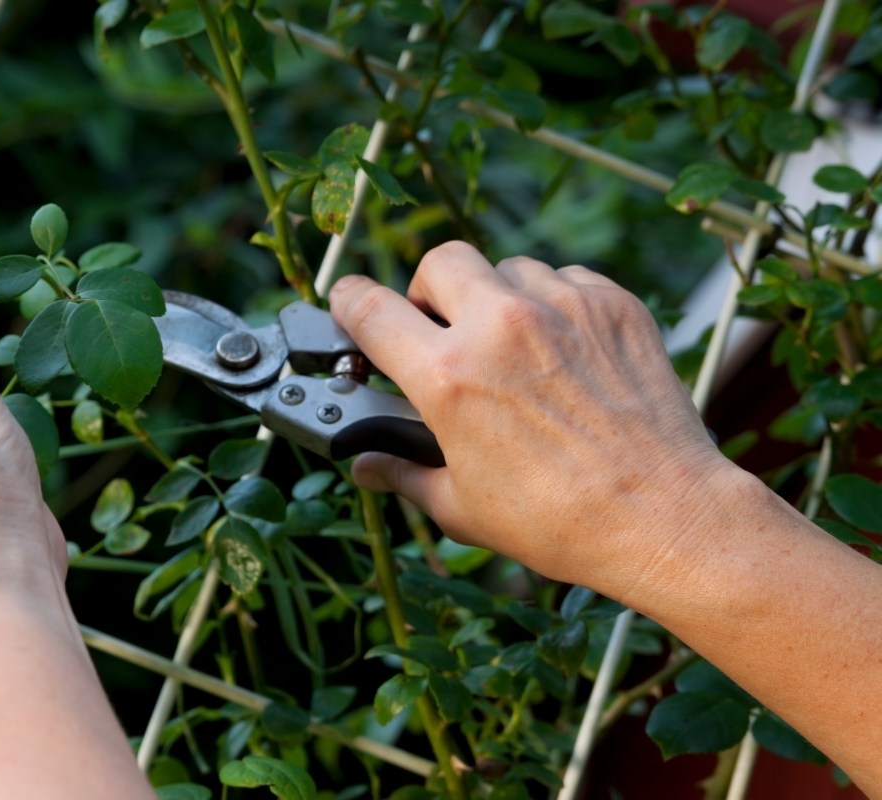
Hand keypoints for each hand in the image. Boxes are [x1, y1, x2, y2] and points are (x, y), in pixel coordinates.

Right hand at [329, 242, 734, 593]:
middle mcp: (501, 328)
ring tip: (512, 348)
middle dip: (429, 291)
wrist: (664, 518)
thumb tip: (367, 464)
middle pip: (440, 261)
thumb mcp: (461, 507)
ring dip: (497, 298)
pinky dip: (553, 304)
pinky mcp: (613, 305)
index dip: (349, 304)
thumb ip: (403, 473)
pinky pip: (565, 278)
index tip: (350, 307)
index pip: (371, 309)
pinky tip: (561, 351)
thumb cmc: (558, 522)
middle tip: (441, 330)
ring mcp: (562, 308)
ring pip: (507, 268)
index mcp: (449, 376)